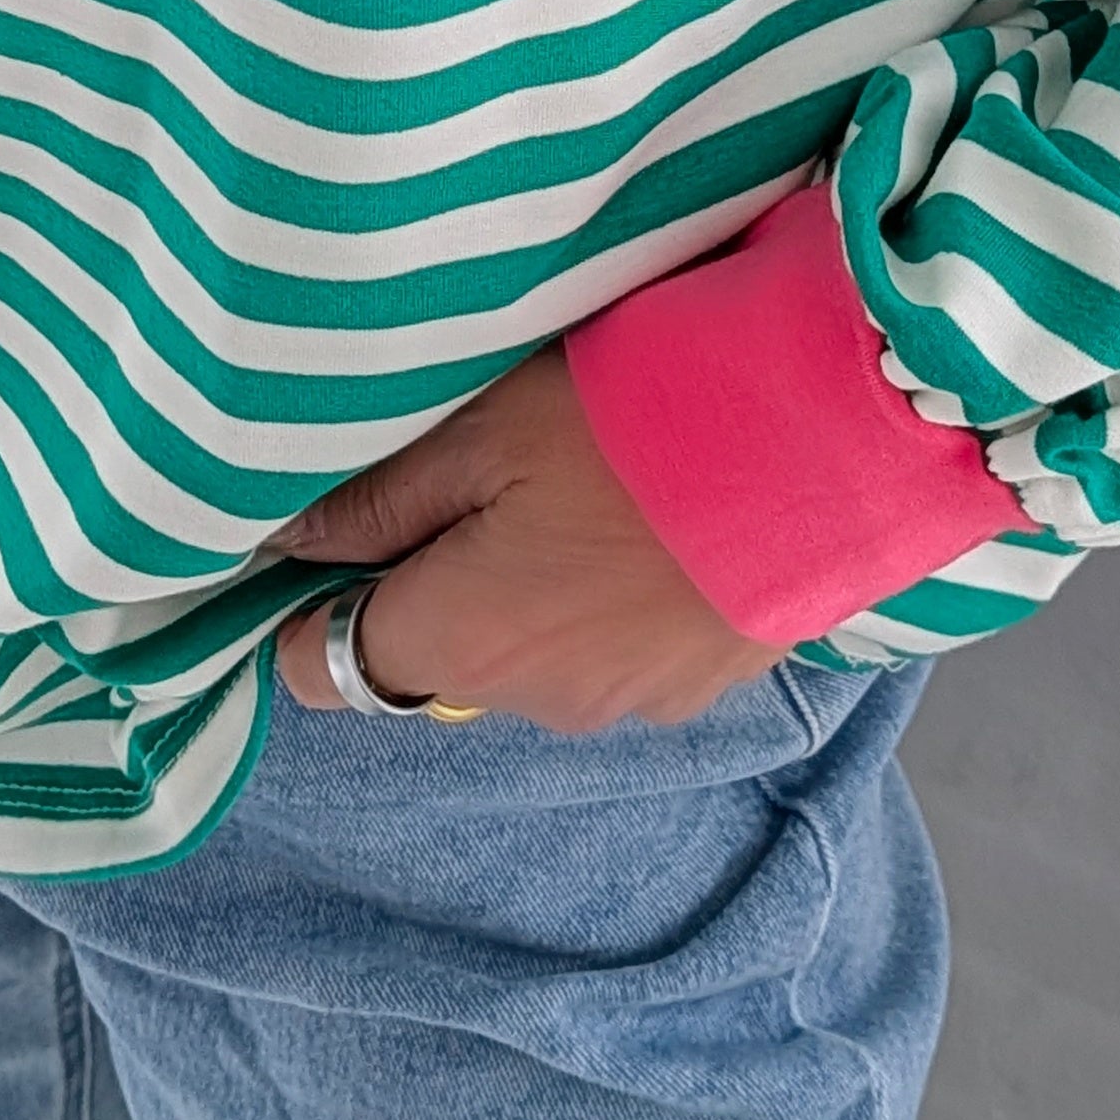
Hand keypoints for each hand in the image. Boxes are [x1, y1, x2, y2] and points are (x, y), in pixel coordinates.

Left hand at [275, 345, 774, 732]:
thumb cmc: (640, 418)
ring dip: (530, 585)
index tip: (335, 524)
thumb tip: (283, 539)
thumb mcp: (482, 429)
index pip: (321, 668)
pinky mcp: (704, 681)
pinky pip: (614, 649)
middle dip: (434, 575)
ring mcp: (631, 702)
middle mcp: (539, 701)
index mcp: (462, 643)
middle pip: (434, 653)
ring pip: (531, 651)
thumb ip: (374, 499)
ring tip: (582, 480)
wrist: (836, 441)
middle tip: (476, 465)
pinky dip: (611, 595)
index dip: (311, 597)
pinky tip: (649, 515)